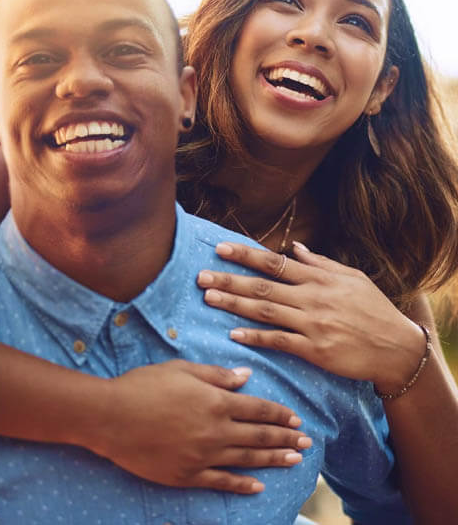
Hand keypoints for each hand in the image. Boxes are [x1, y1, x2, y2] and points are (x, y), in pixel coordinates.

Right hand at [98, 359, 310, 493]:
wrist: (111, 417)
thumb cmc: (144, 386)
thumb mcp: (181, 370)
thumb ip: (216, 375)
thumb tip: (246, 377)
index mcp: (215, 401)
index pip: (256, 409)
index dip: (278, 413)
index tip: (295, 417)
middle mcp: (215, 431)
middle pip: (258, 436)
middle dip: (285, 438)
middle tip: (306, 442)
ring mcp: (202, 457)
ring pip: (247, 460)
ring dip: (273, 460)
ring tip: (295, 461)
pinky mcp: (187, 475)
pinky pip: (221, 482)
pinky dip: (242, 485)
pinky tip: (258, 486)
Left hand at [197, 242, 425, 393]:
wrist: (396, 348)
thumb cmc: (373, 309)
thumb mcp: (352, 278)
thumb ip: (320, 263)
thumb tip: (295, 248)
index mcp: (319, 279)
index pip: (275, 263)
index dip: (246, 255)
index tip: (221, 248)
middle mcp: (312, 298)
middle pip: (263, 286)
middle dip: (229, 280)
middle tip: (201, 276)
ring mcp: (312, 324)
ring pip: (266, 311)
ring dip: (235, 304)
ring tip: (209, 298)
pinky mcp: (315, 350)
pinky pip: (279, 341)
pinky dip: (256, 337)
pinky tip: (235, 334)